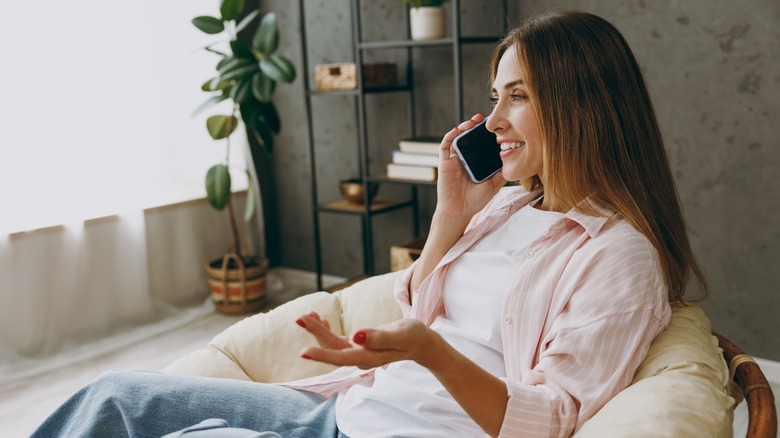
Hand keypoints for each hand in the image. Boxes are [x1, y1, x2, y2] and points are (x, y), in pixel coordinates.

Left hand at [296, 315, 441, 369]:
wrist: (421, 343)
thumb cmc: (413, 336)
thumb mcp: (400, 334)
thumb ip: (378, 337)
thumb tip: (356, 336)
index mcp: (369, 357)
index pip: (341, 356)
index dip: (321, 355)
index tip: (303, 352)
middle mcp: (360, 358)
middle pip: (332, 348)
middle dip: (315, 333)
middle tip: (299, 317)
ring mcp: (358, 353)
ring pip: (332, 344)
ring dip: (318, 331)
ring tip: (305, 315)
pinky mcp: (359, 346)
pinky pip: (337, 341)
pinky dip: (327, 329)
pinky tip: (320, 319)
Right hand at [436, 113, 506, 220]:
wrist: (459, 212)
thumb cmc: (475, 201)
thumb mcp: (494, 185)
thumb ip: (502, 172)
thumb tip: (515, 159)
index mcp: (476, 163)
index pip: (481, 144)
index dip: (486, 134)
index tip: (495, 126)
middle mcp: (465, 159)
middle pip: (469, 138)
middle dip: (475, 127)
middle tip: (484, 118)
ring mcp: (454, 160)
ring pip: (458, 138)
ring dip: (464, 127)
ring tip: (473, 121)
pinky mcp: (444, 163)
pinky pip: (445, 146)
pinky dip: (451, 135)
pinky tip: (458, 129)